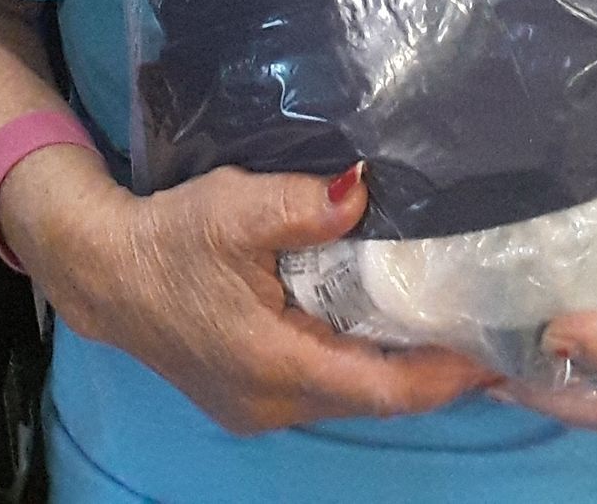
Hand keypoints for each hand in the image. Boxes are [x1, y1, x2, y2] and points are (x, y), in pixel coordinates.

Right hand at [4, 153, 498, 435]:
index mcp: (276, 365)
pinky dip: (356, 362)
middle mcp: (274, 402)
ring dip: (392, 366)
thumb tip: (363, 190)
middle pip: (371, 397)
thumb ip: (300, 204)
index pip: (383, 389)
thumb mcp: (234, 207)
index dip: (444, 376)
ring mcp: (258, 406)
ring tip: (442, 322)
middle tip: (480, 328)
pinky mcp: (246, 393)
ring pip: (346, 393)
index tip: (495, 355)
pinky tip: (375, 325)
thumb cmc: (169, 238)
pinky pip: (319, 385)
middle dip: (430, 371)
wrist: (101, 268)